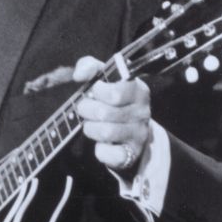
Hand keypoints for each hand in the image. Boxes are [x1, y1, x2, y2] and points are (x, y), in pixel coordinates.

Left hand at [73, 55, 151, 174]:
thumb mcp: (105, 79)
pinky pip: (109, 153)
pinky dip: (100, 149)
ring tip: (91, 125)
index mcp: (138, 90)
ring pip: (105, 132)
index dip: (97, 91)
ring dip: (90, 128)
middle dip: (87, 110)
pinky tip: (101, 143)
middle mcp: (142, 112)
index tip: (94, 91)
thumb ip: (91, 67)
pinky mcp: (132, 153)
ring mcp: (139, 134)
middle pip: (104, 113)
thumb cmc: (113, 101)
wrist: (131, 133)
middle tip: (85, 109)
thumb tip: (78, 74)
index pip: (115, 92)